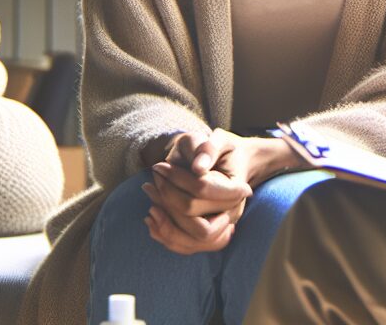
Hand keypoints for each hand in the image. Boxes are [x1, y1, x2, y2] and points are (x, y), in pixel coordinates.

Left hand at [143, 129, 299, 253]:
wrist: (229, 165)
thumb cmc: (220, 150)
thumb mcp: (216, 139)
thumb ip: (208, 148)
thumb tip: (198, 168)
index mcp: (236, 187)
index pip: (204, 188)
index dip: (178, 178)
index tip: (159, 165)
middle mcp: (232, 212)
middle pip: (194, 215)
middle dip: (167, 198)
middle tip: (152, 181)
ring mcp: (221, 228)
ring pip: (192, 239)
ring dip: (165, 223)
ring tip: (150, 203)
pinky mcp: (207, 236)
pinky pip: (186, 247)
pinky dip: (165, 236)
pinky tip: (151, 218)